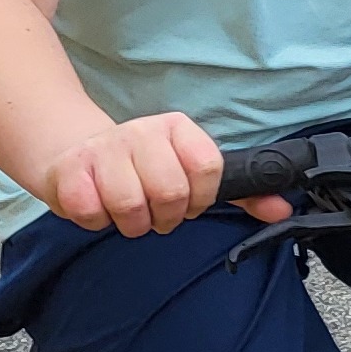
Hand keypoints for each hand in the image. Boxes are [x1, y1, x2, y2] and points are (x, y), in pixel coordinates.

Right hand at [37, 112, 260, 238]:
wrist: (74, 153)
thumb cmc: (141, 169)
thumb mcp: (191, 173)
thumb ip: (240, 193)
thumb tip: (282, 211)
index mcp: (177, 128)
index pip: (208, 167)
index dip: (201, 198)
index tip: (190, 204)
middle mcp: (141, 132)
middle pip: (170, 192)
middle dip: (165, 217)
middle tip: (155, 214)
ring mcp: (103, 148)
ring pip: (130, 206)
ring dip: (131, 223)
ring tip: (126, 211)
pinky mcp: (68, 170)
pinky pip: (90, 212)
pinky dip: (96, 221)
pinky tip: (97, 206)